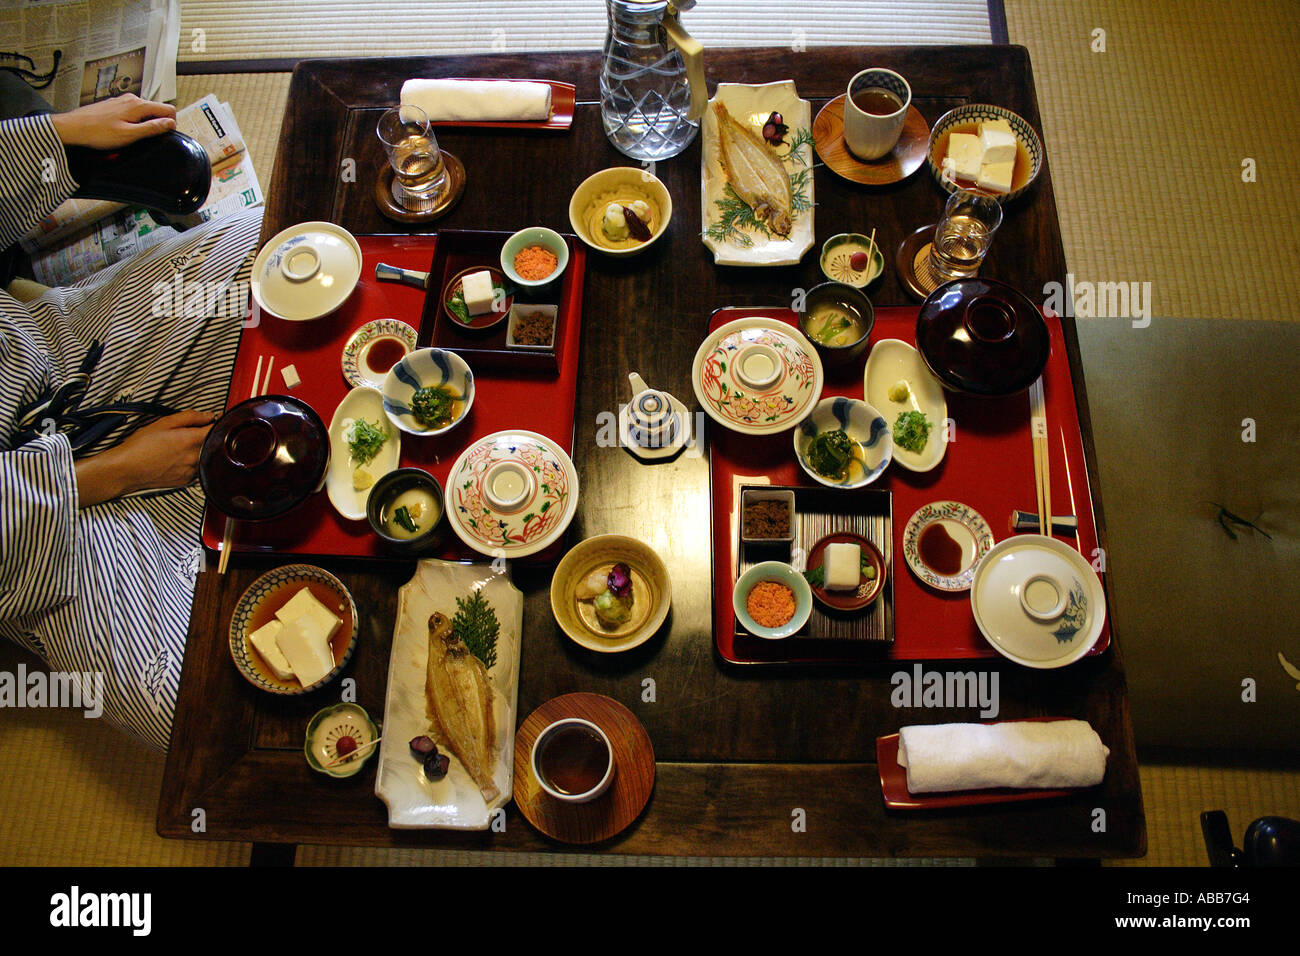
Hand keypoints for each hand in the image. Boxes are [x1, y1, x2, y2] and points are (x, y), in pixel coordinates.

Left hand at [50, 94, 176, 149]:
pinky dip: (135, 122)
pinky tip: (124, 131)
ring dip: (146, 123)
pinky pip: (134, 112)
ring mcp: (122, 101)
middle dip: (159, 123)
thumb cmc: (97, 132)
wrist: (73, 128)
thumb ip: (152, 128)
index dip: (172, 123)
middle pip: (157, 109)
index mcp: (138, 105)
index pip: (168, 109)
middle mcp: (131, 99)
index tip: (166, 135)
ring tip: (135, 136)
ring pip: (145, 111)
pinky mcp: (115, 106)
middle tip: (149, 139)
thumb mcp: (129, 134)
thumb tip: (170, 123)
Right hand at [75, 410, 215, 505]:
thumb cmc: (140, 446)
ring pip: (205, 456)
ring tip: (179, 446)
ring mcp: (192, 471)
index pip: (216, 429)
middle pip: (212, 443)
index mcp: (191, 440)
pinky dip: (191, 461)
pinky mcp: (187, 481)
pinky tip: (176, 458)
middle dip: (206, 436)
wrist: (126, 470)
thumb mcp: (163, 423)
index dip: (218, 423)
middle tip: (191, 432)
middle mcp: (195, 457)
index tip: (216, 419)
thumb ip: (190, 417)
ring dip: (198, 450)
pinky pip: (196, 468)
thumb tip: (208, 415)